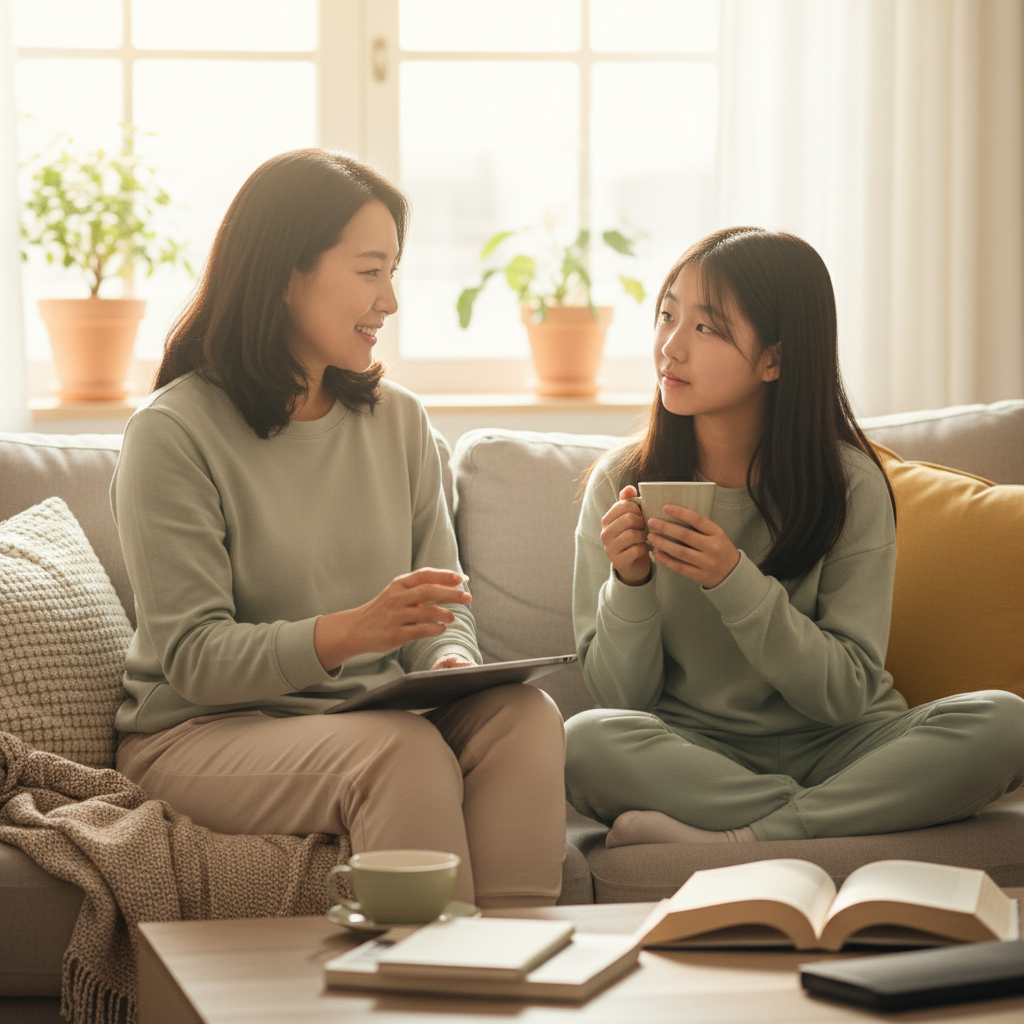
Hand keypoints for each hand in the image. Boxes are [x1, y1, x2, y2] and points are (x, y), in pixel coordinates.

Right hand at [314, 568, 471, 670]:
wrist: (356, 629)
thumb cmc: (383, 610)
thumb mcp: (397, 594)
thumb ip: (419, 589)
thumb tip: (451, 585)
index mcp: (399, 585)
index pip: (424, 575)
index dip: (444, 576)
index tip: (460, 579)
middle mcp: (397, 598)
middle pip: (429, 591)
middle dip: (451, 594)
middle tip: (467, 597)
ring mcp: (395, 616)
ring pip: (427, 612)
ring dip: (445, 614)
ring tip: (453, 617)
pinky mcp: (395, 634)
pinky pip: (421, 630)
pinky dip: (435, 629)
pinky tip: (442, 628)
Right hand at [600, 486, 651, 585]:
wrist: (632, 565)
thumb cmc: (633, 538)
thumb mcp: (630, 519)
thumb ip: (629, 502)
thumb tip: (630, 488)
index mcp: (606, 520)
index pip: (623, 505)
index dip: (637, 508)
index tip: (641, 515)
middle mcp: (604, 533)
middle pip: (628, 519)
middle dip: (641, 522)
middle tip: (644, 527)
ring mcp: (609, 548)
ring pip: (632, 534)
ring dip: (643, 536)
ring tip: (643, 538)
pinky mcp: (618, 561)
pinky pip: (636, 549)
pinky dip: (644, 549)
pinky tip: (643, 549)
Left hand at [646, 505, 739, 588]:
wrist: (732, 573)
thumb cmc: (720, 549)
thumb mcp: (717, 535)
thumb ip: (700, 527)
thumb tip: (674, 516)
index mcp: (717, 533)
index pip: (697, 519)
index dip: (680, 512)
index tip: (665, 507)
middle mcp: (712, 547)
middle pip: (685, 535)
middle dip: (665, 527)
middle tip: (651, 521)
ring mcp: (706, 562)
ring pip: (680, 552)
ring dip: (662, 543)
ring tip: (651, 536)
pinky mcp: (699, 575)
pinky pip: (679, 567)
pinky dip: (666, 559)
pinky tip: (657, 552)